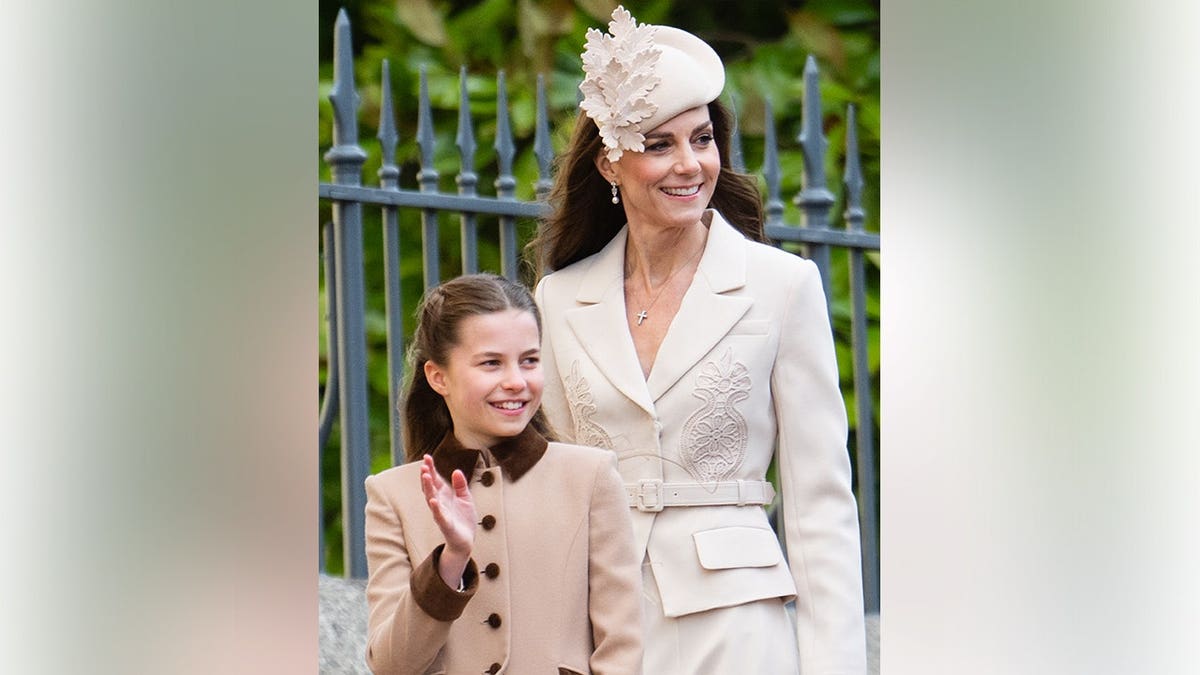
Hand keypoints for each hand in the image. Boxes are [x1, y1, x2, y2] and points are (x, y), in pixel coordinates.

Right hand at [419, 455, 475, 587]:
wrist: (466, 540)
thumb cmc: (463, 518)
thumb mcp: (465, 498)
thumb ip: (461, 485)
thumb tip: (456, 471)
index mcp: (444, 495)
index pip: (435, 479)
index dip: (431, 469)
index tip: (426, 457)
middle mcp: (439, 503)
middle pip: (430, 487)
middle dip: (426, 476)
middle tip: (424, 465)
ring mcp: (441, 513)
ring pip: (431, 499)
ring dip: (428, 488)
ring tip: (425, 476)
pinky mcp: (445, 524)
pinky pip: (439, 515)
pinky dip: (436, 508)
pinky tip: (433, 500)